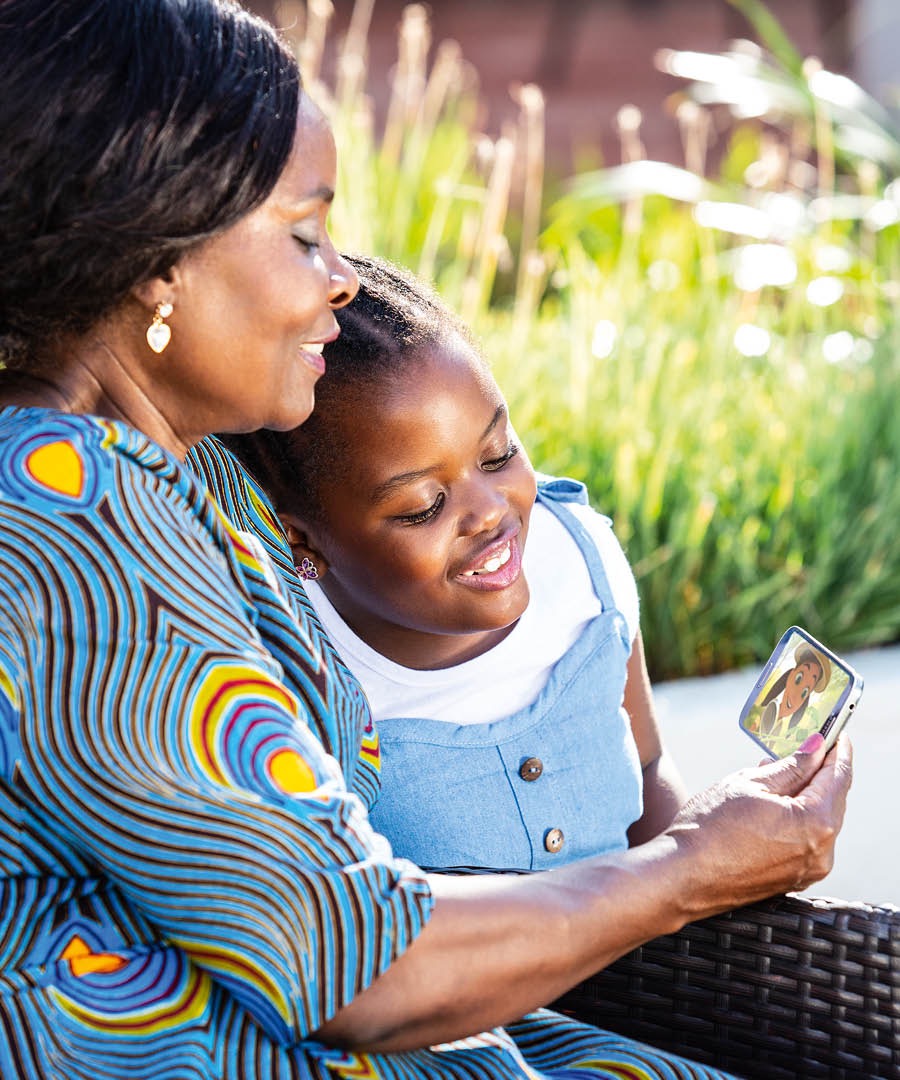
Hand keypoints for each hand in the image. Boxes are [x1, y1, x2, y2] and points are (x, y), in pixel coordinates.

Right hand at [665, 733, 852, 917]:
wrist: (683, 876)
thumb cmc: (710, 827)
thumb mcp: (750, 783)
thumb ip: (791, 766)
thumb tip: (815, 747)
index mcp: (815, 822)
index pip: (838, 775)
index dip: (838, 749)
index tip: (835, 731)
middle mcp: (822, 851)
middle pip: (834, 799)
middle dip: (822, 771)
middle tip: (808, 746)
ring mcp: (810, 869)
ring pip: (821, 820)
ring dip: (808, 794)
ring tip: (782, 771)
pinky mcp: (795, 879)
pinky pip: (808, 840)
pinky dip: (799, 817)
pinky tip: (776, 802)